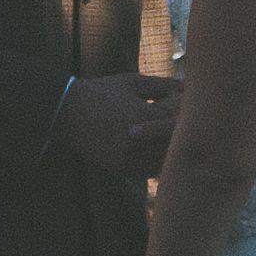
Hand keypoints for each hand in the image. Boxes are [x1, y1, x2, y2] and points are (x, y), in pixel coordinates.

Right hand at [54, 75, 179, 179]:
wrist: (66, 112)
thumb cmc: (100, 92)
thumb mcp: (130, 82)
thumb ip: (160, 85)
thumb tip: (186, 86)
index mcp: (142, 115)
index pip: (177, 124)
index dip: (186, 120)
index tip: (189, 115)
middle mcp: (137, 140)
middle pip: (173, 145)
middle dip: (181, 138)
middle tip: (188, 132)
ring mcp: (128, 157)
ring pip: (163, 162)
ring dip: (170, 154)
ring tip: (175, 145)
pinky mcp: (119, 168)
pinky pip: (148, 172)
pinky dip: (157, 165)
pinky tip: (159, 155)